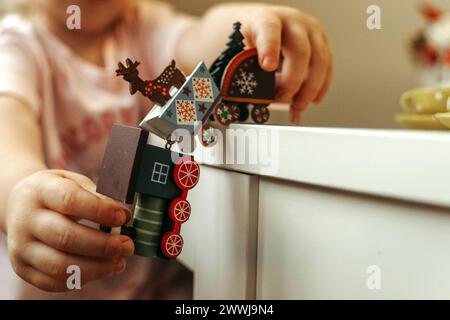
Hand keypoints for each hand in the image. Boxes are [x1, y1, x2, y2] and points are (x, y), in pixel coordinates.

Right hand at [5, 170, 133, 291]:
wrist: (19, 206)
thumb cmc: (56, 194)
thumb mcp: (74, 183)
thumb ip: (98, 197)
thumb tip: (123, 216)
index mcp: (40, 191)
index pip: (69, 200)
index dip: (100, 211)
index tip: (122, 218)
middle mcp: (26, 220)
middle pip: (65, 237)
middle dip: (103, 245)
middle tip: (128, 245)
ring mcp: (21, 247)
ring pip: (60, 266)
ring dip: (97, 267)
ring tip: (120, 261)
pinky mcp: (23, 268)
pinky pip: (54, 282)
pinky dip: (83, 278)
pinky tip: (101, 269)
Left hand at [242, 6, 333, 123]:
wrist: (265, 26)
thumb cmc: (252, 42)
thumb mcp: (243, 49)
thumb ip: (247, 68)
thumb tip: (259, 96)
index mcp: (266, 19)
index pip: (270, 29)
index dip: (270, 48)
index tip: (267, 67)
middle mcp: (292, 22)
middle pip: (300, 49)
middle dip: (293, 78)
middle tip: (283, 97)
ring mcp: (311, 31)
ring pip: (319, 59)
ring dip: (310, 87)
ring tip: (298, 105)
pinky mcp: (322, 43)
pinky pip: (327, 65)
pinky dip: (321, 86)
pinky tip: (313, 100)